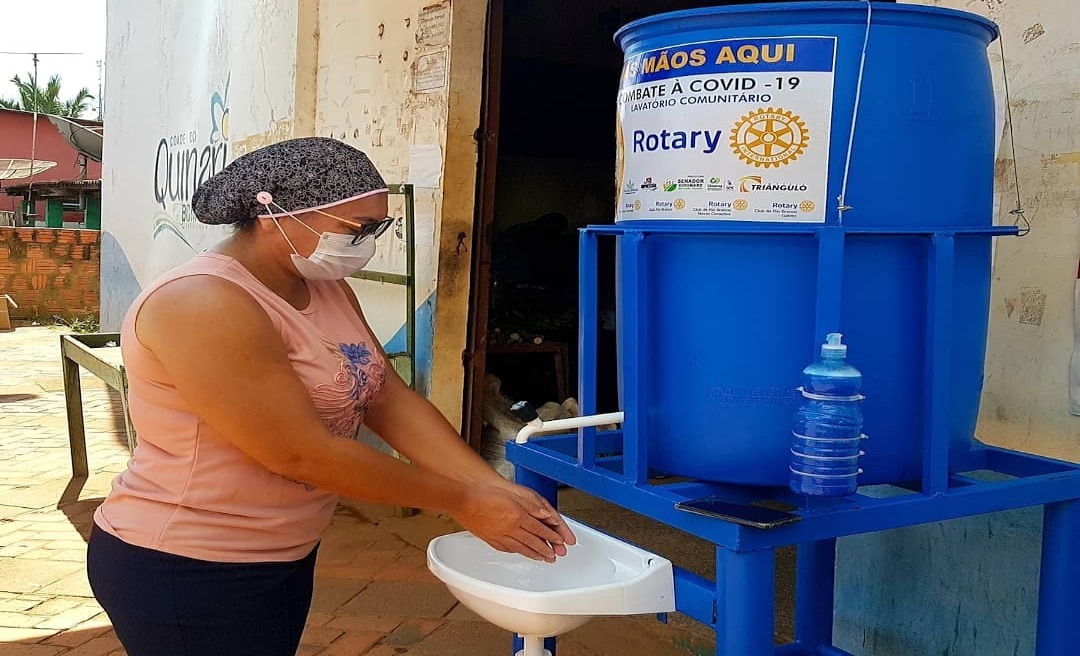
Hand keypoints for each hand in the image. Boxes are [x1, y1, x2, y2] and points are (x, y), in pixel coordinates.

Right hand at [451, 485, 570, 562]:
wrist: (464, 499)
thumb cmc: (485, 493)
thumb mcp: (514, 494)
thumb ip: (532, 506)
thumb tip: (546, 515)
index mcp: (518, 517)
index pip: (540, 529)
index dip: (552, 536)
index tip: (560, 541)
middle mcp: (510, 529)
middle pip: (533, 542)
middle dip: (546, 549)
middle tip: (555, 555)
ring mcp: (500, 536)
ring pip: (521, 548)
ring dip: (534, 554)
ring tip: (543, 558)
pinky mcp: (490, 539)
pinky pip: (508, 549)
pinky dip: (518, 552)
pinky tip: (521, 552)